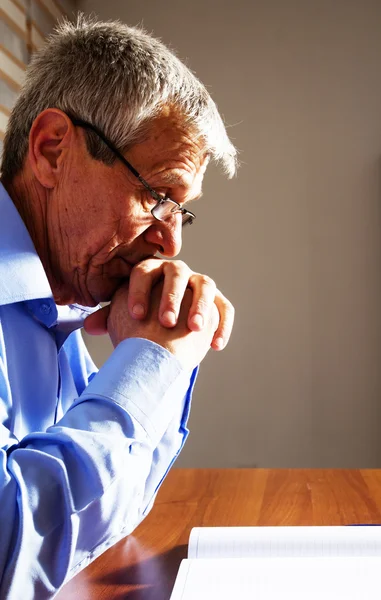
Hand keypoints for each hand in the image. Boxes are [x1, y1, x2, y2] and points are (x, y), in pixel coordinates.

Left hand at [84, 258, 233, 350]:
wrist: (161, 331)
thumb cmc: (139, 321)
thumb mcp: (124, 316)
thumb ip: (109, 318)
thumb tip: (90, 326)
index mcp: (150, 271)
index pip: (143, 272)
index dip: (139, 291)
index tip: (137, 316)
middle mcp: (176, 272)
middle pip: (176, 274)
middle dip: (171, 297)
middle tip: (166, 321)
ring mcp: (199, 284)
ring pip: (204, 285)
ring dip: (201, 305)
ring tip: (195, 328)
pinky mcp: (217, 301)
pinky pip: (224, 308)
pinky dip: (223, 325)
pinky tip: (216, 345)